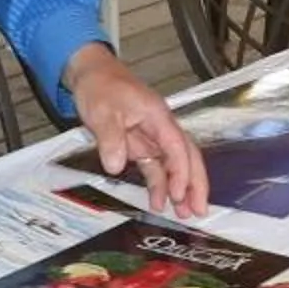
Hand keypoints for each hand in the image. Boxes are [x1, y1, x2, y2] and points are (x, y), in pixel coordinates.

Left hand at [63, 44, 209, 218]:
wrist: (90, 74)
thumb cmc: (100, 86)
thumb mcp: (102, 111)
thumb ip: (111, 139)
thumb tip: (116, 166)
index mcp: (157, 115)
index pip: (177, 146)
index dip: (181, 171)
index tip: (180, 194)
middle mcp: (161, 127)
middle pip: (186, 156)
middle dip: (195, 183)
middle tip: (198, 211)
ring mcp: (152, 137)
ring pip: (173, 165)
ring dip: (178, 188)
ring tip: (182, 214)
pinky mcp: (141, 144)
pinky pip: (155, 166)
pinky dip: (159, 184)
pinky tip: (158, 201)